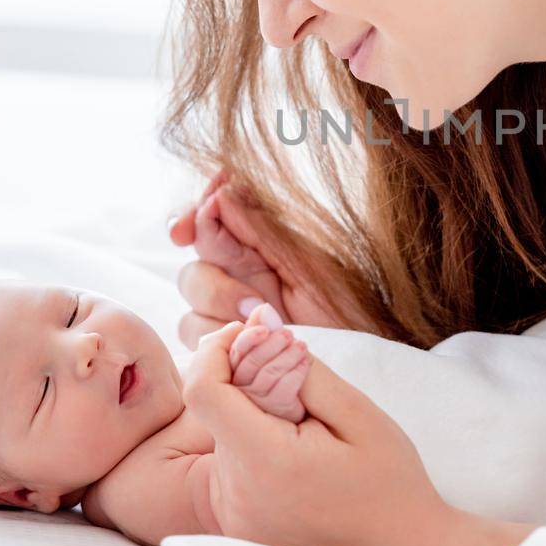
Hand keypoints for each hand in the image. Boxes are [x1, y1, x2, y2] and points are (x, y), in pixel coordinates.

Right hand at [168, 174, 347, 345]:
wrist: (362, 353)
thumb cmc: (346, 306)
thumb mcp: (309, 264)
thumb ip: (262, 232)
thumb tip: (221, 193)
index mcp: (256, 243)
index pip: (206, 216)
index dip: (187, 217)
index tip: (183, 230)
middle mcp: (238, 271)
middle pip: (194, 260)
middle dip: (212, 276)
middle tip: (253, 299)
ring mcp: (230, 308)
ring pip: (191, 297)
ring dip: (218, 304)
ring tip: (262, 319)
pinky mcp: (228, 342)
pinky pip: (195, 333)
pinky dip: (216, 337)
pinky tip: (249, 340)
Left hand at [183, 319, 457, 545]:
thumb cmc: (389, 480)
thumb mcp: (357, 412)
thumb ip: (301, 367)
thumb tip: (258, 323)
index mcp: (265, 462)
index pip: (202, 390)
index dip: (217, 351)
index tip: (253, 336)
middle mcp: (236, 495)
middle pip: (213, 410)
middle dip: (244, 378)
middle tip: (297, 377)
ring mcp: (234, 517)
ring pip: (220, 435)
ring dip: (251, 412)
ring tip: (305, 424)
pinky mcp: (237, 527)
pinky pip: (229, 466)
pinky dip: (253, 443)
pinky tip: (296, 451)